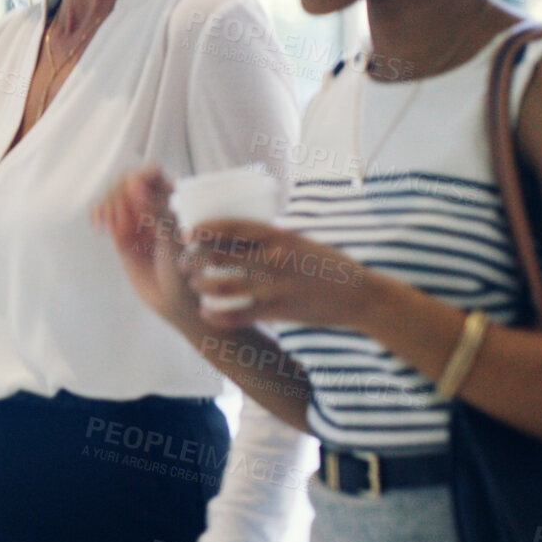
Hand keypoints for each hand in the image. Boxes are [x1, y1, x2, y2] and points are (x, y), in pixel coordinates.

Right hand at [93, 166, 197, 332]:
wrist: (174, 301)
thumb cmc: (185, 270)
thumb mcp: (172, 238)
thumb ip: (154, 210)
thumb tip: (134, 184)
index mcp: (172, 201)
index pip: (152, 173)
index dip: (138, 177)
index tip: (131, 191)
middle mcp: (153, 205)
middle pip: (127, 182)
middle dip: (120, 196)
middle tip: (121, 220)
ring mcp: (136, 219)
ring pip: (114, 196)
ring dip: (109, 206)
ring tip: (112, 228)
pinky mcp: (121, 233)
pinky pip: (105, 213)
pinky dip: (99, 213)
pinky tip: (98, 224)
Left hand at [183, 218, 374, 329]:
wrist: (359, 295)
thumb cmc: (328, 264)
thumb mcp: (299, 241)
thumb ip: (271, 238)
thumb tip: (239, 234)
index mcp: (279, 236)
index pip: (232, 227)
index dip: (204, 229)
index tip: (186, 233)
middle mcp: (273, 259)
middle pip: (219, 256)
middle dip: (194, 259)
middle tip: (183, 261)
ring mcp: (274, 286)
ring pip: (223, 285)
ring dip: (201, 285)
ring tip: (193, 284)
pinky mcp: (278, 311)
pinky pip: (239, 314)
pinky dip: (218, 314)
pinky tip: (206, 312)